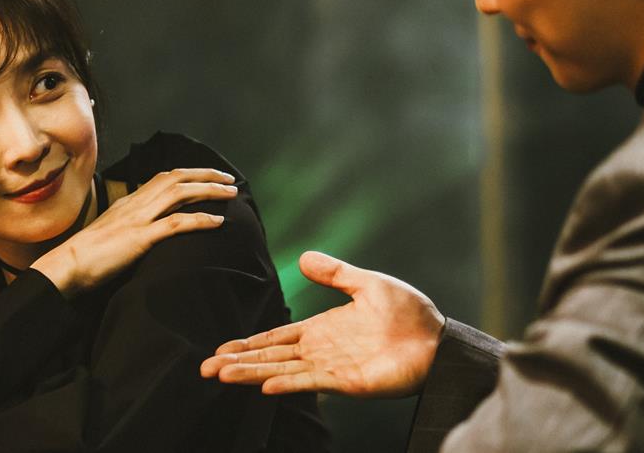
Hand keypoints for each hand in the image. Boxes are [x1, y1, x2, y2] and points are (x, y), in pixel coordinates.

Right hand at [32, 167, 237, 294]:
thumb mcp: (112, 230)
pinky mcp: (139, 238)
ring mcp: (138, 219)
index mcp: (129, 201)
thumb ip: (131, 222)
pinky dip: (200, 220)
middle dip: (207, 176)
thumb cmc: (87, 255)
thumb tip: (149, 226)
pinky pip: (175, 224)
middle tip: (230, 181)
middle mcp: (135, 203)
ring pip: (179, 193)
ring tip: (231, 195)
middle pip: (177, 178)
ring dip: (209, 191)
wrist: (66, 266)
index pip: (164, 177)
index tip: (210, 176)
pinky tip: (218, 222)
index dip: (190, 174)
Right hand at [200, 250, 444, 396]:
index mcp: (322, 329)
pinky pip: (311, 383)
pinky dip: (287, 383)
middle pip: (270, 357)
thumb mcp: (366, 284)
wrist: (437, 339)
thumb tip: (304, 257)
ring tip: (222, 376)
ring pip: (282, 370)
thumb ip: (335, 273)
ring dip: (252, 373)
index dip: (248, 343)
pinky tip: (265, 385)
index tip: (220, 350)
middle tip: (205, 368)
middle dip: (238, 362)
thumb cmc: (408, 313)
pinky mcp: (348, 382)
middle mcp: (321, 351)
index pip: (277, 338)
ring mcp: (332, 368)